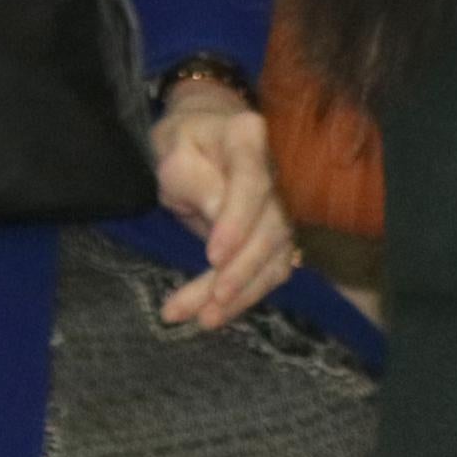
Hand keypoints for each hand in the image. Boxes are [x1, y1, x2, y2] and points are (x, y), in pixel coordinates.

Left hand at [149, 82, 296, 332]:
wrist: (203, 136)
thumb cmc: (184, 143)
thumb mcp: (174, 151)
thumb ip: (194, 179)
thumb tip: (218, 215)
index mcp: (248, 139)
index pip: (252, 182)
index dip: (238, 221)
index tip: (213, 257)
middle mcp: (276, 177)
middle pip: (269, 230)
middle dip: (239, 273)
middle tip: (204, 306)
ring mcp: (281, 209)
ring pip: (273, 259)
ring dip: (240, 296)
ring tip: (202, 319)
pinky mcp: (277, 237)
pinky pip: (270, 272)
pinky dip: (245, 297)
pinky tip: (214, 314)